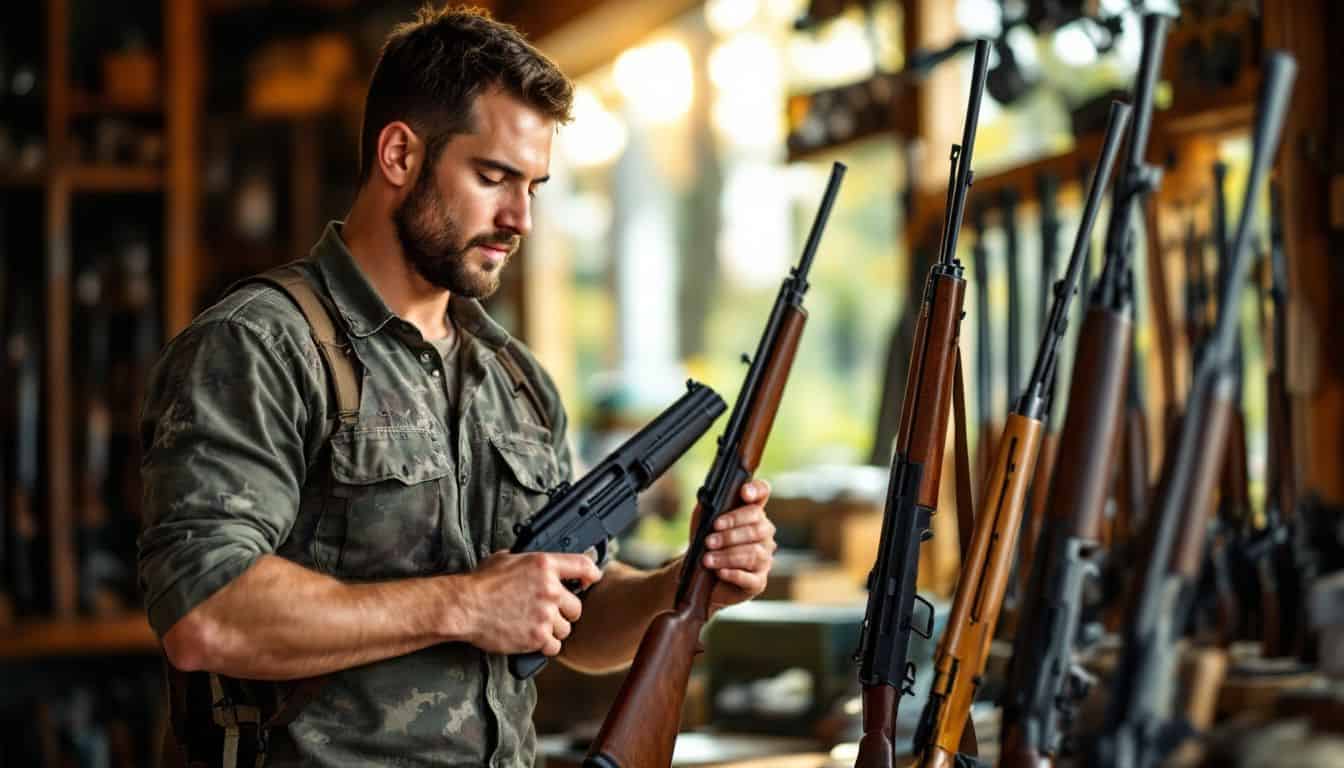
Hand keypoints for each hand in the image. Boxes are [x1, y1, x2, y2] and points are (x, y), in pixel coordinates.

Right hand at [460, 552, 601, 655]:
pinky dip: (546, 646)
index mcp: (545, 565)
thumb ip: (527, 561)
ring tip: (536, 627)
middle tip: (550, 612)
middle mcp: (550, 589)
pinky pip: (554, 646)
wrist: (465, 607)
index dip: (592, 573)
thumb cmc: (480, 583)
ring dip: (554, 629)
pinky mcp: (538, 637)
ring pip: (566, 628)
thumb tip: (534, 563)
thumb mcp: (506, 558)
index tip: (591, 580)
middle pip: (577, 606)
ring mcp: (546, 614)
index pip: (583, 566)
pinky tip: (533, 640)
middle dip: (565, 611)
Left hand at [697, 479, 775, 609]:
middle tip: (709, 541)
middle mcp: (764, 534)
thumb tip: (707, 501)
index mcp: (752, 514)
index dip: (757, 490)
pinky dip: (734, 574)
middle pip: (757, 529)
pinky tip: (720, 572)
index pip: (762, 493)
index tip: (744, 493)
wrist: (703, 577)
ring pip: (753, 554)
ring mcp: (764, 558)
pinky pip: (750, 577)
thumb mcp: (702, 523)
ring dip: (727, 556)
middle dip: (730, 535)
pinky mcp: (758, 581)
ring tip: (708, 559)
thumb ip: (707, 509)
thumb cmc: (707, 545)